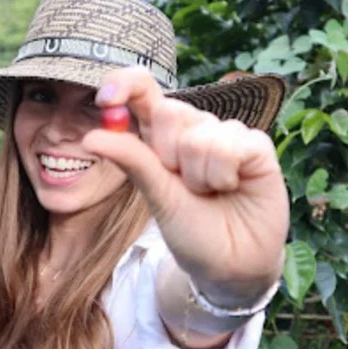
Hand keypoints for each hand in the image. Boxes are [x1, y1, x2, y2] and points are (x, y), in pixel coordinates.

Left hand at [82, 68, 289, 301]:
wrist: (231, 265)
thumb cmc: (192, 230)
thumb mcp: (157, 197)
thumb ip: (133, 161)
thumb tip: (91, 137)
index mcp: (161, 136)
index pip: (142, 90)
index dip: (124, 83)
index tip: (106, 99)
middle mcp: (193, 129)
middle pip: (171, 111)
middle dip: (169, 156)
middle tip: (184, 186)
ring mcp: (226, 134)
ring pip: (201, 134)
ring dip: (200, 175)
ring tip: (211, 193)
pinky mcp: (256, 146)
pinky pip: (233, 143)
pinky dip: (225, 173)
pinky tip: (233, 187)